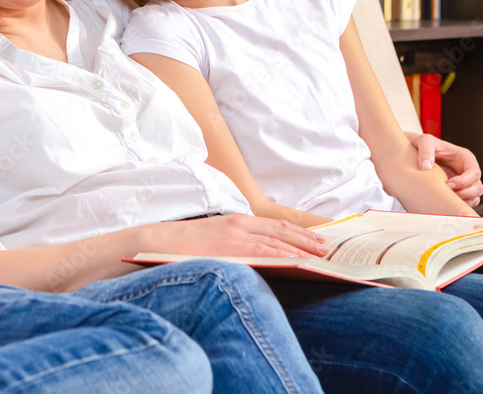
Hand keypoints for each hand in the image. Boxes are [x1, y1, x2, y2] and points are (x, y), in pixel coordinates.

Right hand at [152, 214, 327, 258]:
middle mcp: (239, 225)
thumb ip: (236, 242)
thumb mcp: (214, 236)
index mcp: (236, 220)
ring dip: (301, 250)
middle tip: (326, 250)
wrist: (157, 242)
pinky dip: (283, 257)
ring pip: (276, 243)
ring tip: (319, 258)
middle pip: (281, 232)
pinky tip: (297, 263)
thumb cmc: (184, 244)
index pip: (275, 226)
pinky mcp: (229, 250)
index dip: (298, 233)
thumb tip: (260, 256)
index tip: (315, 241)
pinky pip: (263, 254)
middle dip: (306, 241)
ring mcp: (234, 238)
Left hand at [406, 132, 482, 206]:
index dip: (464, 181)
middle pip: (478, 187)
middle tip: (447, 194)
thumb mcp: (425, 141)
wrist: (415, 152)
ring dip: (463, 201)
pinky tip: (444, 203)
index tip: (448, 184)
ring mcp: (464, 183)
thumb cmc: (423, 145)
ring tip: (445, 200)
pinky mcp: (457, 191)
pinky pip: (465, 202)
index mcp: (465, 158)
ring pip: (474, 197)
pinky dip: (458, 205)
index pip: (474, 173)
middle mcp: (468, 171)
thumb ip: (426, 150)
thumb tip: (426, 166)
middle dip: (465, 193)